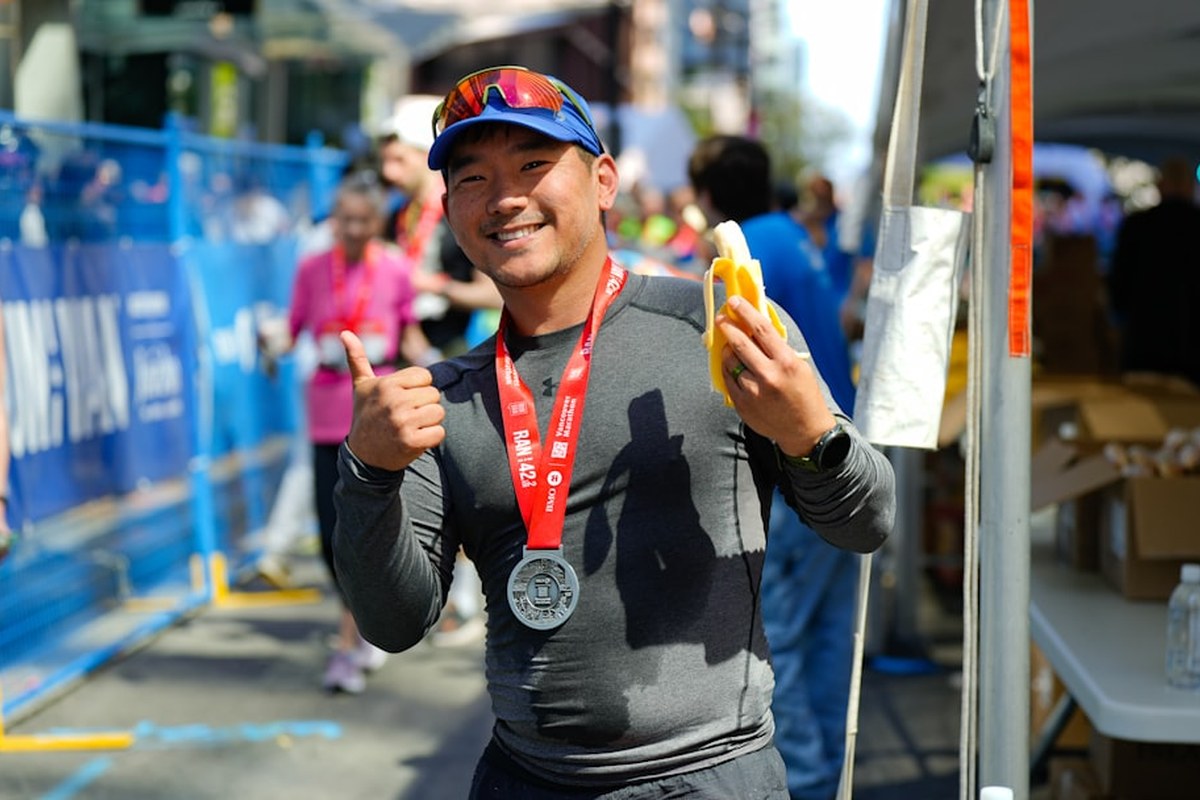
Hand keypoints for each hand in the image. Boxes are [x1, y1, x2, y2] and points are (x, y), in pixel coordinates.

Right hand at [342, 330, 445, 470]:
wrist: (363, 455)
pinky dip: (432, 438)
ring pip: (439, 412)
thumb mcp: (361, 386)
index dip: (418, 388)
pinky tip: (416, 439)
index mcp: (387, 385)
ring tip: (412, 426)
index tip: (404, 398)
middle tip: (406, 415)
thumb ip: (357, 358)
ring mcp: (403, 422)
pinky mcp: (412, 442)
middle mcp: (395, 401)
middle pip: (434, 394)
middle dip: (424, 405)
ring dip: (430, 421)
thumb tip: (345, 332)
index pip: (425, 377)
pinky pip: (440, 433)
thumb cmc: (366, 415)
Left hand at [715, 295, 835, 456]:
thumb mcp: (798, 366)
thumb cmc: (804, 393)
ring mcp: (754, 391)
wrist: (805, 431)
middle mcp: (769, 375)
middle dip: (727, 326)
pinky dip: (727, 368)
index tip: (734, 301)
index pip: (760, 329)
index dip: (745, 311)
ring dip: (726, 348)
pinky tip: (730, 364)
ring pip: (730, 361)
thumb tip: (753, 326)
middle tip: (722, 318)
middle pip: (740, 343)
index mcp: (786, 362)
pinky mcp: (743, 404)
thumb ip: (777, 348)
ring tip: (728, 343)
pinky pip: (727, 379)